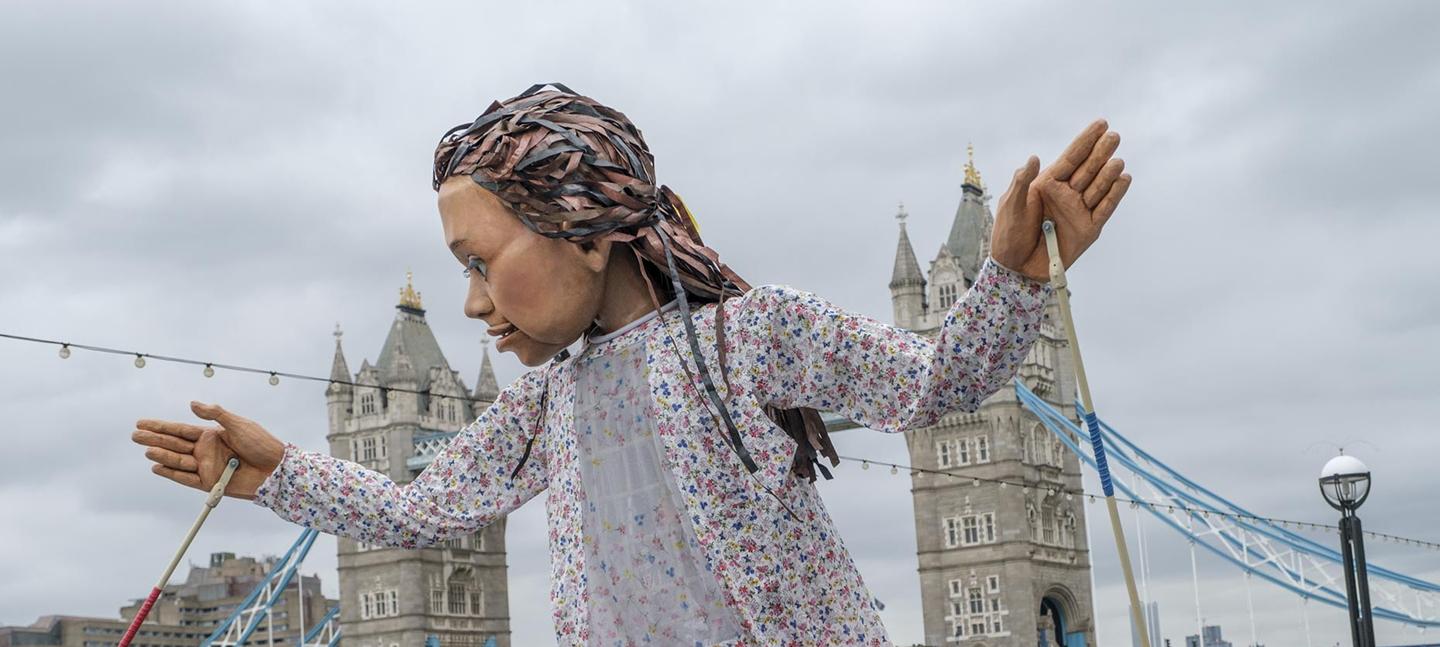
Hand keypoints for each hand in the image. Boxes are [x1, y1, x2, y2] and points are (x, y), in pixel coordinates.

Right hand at [132, 401, 286, 499]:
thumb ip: (216, 414)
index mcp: (212, 435)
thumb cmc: (261, 444)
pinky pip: (186, 478)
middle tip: (134, 434)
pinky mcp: (210, 483)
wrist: (276, 469)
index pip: (180, 429)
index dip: (161, 426)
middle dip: (155, 438)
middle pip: (174, 444)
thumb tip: (192, 404)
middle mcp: (206, 451)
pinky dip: (172, 473)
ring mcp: (207, 467)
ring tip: (146, 449)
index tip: (141, 422)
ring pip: (178, 460)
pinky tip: (157, 466)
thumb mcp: (239, 424)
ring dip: (162, 454)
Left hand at [990, 118, 1132, 281]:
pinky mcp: (1088, 229)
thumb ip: (1022, 182)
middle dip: (1100, 152)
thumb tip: (1033, 158)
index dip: (1085, 140)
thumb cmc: (1008, 235)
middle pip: (1088, 168)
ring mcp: (1079, 210)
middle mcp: (1066, 194)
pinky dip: (1115, 194)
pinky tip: (1123, 179)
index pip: (1071, 157)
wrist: (1016, 268)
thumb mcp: (1011, 206)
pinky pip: (1105, 209)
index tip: (1101, 123)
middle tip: (1113, 136)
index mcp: (1048, 184)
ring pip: (1098, 186)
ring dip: (1108, 173)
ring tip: (1116, 161)